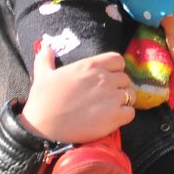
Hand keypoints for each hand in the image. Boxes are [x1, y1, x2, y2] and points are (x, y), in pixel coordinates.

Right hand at [20, 44, 135, 144]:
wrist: (43, 126)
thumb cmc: (43, 100)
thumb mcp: (43, 75)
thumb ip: (46, 59)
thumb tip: (45, 47)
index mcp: (90, 66)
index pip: (118, 60)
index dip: (116, 69)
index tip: (108, 78)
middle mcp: (104, 79)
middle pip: (125, 78)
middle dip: (119, 87)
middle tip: (108, 97)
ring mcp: (111, 97)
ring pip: (130, 95)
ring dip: (124, 101)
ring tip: (112, 109)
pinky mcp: (115, 116)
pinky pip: (131, 113)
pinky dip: (125, 115)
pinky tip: (114, 119)